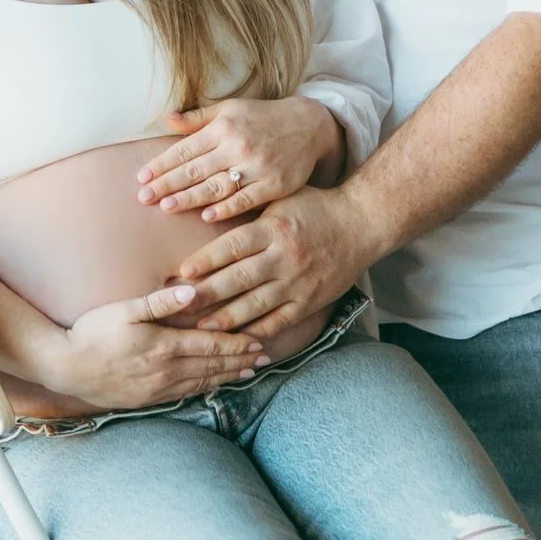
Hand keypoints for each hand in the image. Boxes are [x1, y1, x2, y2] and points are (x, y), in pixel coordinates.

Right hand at [51, 284, 268, 409]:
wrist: (64, 367)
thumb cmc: (92, 333)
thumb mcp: (125, 309)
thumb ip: (160, 302)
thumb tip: (192, 291)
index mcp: (165, 346)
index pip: (211, 345)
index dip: (238, 344)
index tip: (258, 342)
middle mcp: (167, 371)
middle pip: (213, 366)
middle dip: (240, 362)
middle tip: (264, 358)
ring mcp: (157, 389)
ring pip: (202, 383)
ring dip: (227, 377)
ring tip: (247, 373)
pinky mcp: (147, 400)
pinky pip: (184, 395)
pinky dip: (204, 389)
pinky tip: (212, 386)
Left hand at [136, 97, 341, 222]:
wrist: (309, 126)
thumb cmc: (262, 118)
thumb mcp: (230, 109)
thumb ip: (197, 117)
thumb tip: (165, 119)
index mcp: (224, 127)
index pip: (185, 149)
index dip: (162, 164)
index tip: (142, 177)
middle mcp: (238, 146)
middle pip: (196, 170)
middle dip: (167, 184)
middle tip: (143, 197)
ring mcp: (257, 167)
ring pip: (217, 186)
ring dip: (189, 198)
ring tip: (166, 208)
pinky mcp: (274, 184)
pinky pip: (246, 200)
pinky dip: (226, 209)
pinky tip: (207, 217)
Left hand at [177, 186, 376, 342]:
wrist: (362, 224)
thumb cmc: (315, 207)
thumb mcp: (281, 198)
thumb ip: (249, 209)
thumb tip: (206, 211)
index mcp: (273, 228)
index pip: (233, 247)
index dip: (206, 261)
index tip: (182, 273)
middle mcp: (284, 257)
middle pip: (238, 279)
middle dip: (206, 295)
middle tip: (178, 306)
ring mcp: (297, 282)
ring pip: (255, 306)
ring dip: (226, 319)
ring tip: (201, 328)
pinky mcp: (309, 301)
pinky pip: (279, 322)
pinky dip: (257, 334)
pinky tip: (237, 341)